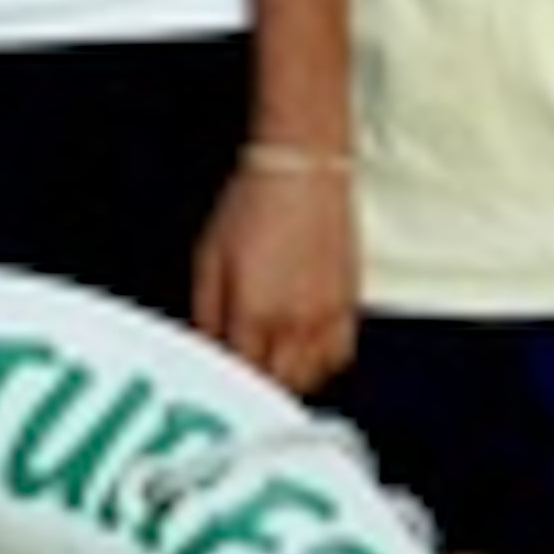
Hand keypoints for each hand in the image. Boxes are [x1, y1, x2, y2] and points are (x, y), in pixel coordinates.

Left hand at [191, 150, 358, 395]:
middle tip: (240, 377)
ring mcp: (326, 317)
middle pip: (275, 385)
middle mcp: (294, 323)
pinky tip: (301, 353)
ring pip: (309, 378)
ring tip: (268, 366)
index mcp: (254, 313)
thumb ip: (205, 312)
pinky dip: (319, 365)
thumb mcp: (208, 257)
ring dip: (286, 380)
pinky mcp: (348, 305)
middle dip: (255, 387)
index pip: (239, 375)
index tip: (216, 382)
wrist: (302, 167)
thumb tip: (204, 347)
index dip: (225, 384)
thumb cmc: (254, 203)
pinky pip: (338, 357)